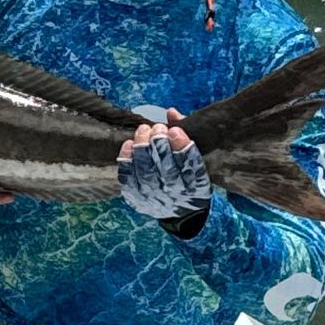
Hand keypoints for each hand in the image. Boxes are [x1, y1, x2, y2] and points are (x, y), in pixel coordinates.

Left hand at [117, 112, 211, 230]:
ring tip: (143, 130)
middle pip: (166, 168)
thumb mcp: (196, 160)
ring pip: (146, 172)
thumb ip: (185, 134)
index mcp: (197, 185)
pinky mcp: (137, 199)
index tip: (174, 130)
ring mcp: (155, 198)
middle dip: (159, 144)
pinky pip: (129, 179)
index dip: (181, 146)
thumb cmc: (188, 178)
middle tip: (157, 127)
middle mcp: (176, 194)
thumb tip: (172, 112)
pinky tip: (129, 144)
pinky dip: (127, 160)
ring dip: (143, 148)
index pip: (190, 165)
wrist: (180, 212)